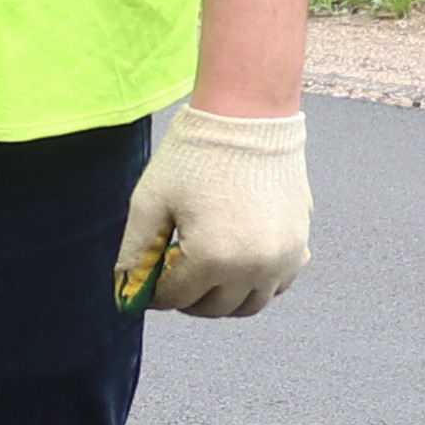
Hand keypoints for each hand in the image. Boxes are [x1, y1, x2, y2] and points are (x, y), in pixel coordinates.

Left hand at [111, 107, 308, 317]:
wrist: (249, 116)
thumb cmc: (195, 155)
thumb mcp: (150, 202)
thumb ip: (134, 253)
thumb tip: (124, 294)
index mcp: (212, 258)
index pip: (175, 298)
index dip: (155, 292)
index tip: (148, 279)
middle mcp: (252, 267)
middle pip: (212, 308)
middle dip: (186, 298)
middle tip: (173, 275)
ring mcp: (281, 259)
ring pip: (247, 305)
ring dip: (222, 298)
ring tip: (203, 271)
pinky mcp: (299, 246)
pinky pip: (276, 285)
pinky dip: (254, 284)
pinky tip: (236, 261)